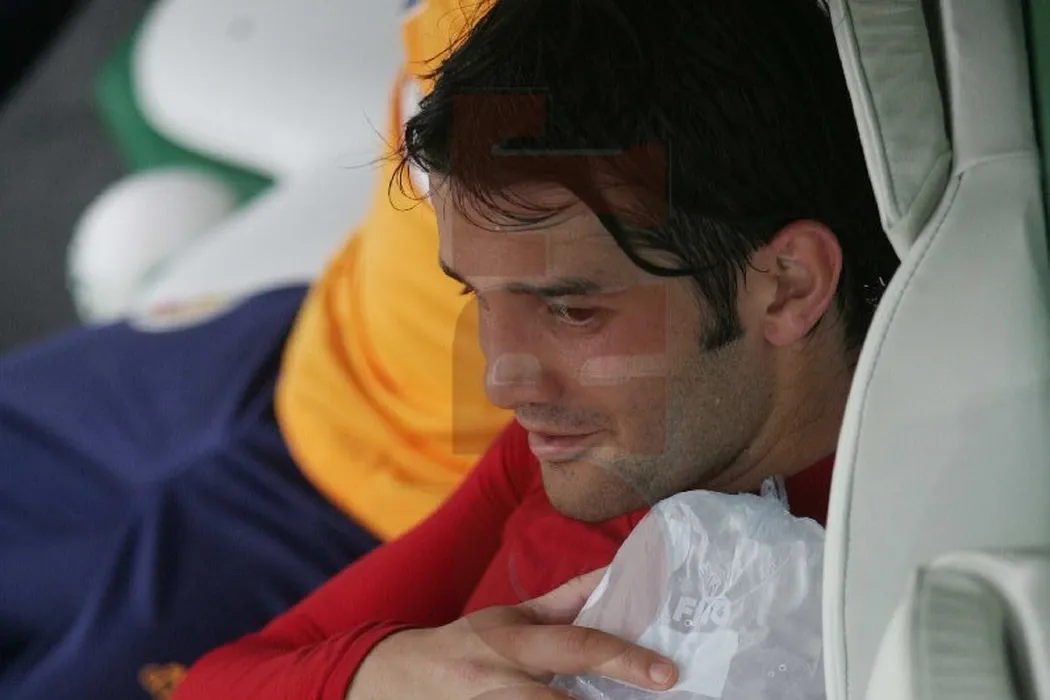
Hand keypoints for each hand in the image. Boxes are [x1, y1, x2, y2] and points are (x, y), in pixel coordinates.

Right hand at [347, 568, 677, 698]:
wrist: (396, 680)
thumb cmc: (466, 644)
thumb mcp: (510, 618)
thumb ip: (564, 601)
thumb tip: (614, 573)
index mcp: (511, 643)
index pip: (575, 646)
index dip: (624, 659)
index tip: (666, 673)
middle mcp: (498, 683)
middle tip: (659, 698)